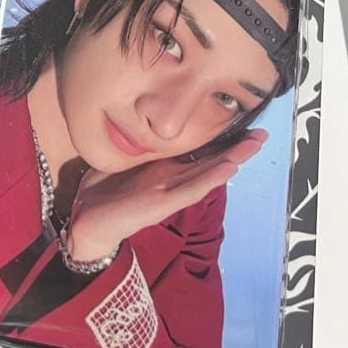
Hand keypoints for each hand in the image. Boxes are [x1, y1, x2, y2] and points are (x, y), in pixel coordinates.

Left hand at [63, 129, 267, 262]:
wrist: (86, 223)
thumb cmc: (101, 194)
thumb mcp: (119, 163)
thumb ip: (133, 149)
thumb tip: (135, 124)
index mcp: (162, 172)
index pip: (197, 154)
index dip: (219, 142)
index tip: (242, 127)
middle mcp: (171, 182)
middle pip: (209, 163)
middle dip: (235, 149)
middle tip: (262, 134)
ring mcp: (168, 194)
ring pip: (206, 175)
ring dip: (230, 161)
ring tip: (252, 147)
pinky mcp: (161, 205)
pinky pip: (189, 191)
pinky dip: (209, 180)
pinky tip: (226, 170)